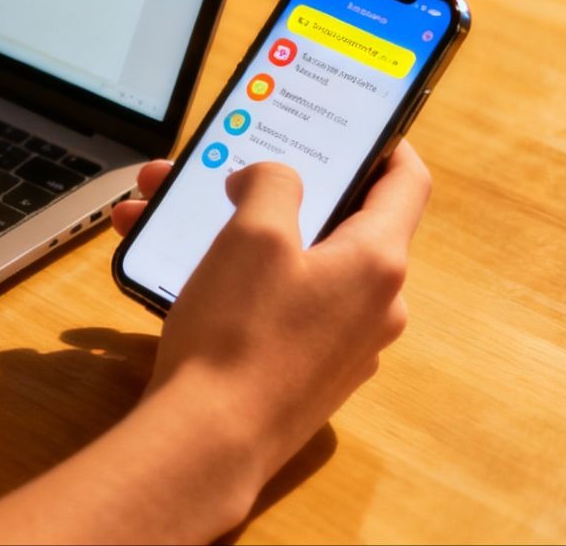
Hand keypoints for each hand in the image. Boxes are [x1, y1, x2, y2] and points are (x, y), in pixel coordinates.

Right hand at [111, 141, 431, 479]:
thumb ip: (272, 185)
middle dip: (268, 188)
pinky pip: (279, 305)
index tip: (353, 124)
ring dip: (234, 233)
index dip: (385, 143)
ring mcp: (343, 344)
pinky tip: (177, 272)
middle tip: (214, 170)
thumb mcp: (253, 234)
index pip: (406, 183)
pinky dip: (236, 278)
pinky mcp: (306, 372)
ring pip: (295, 264)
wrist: (210, 441)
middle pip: (335, 222)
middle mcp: (374, 305)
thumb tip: (273, 178)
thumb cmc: (238, 335)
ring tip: (160, 218)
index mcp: (377, 262)